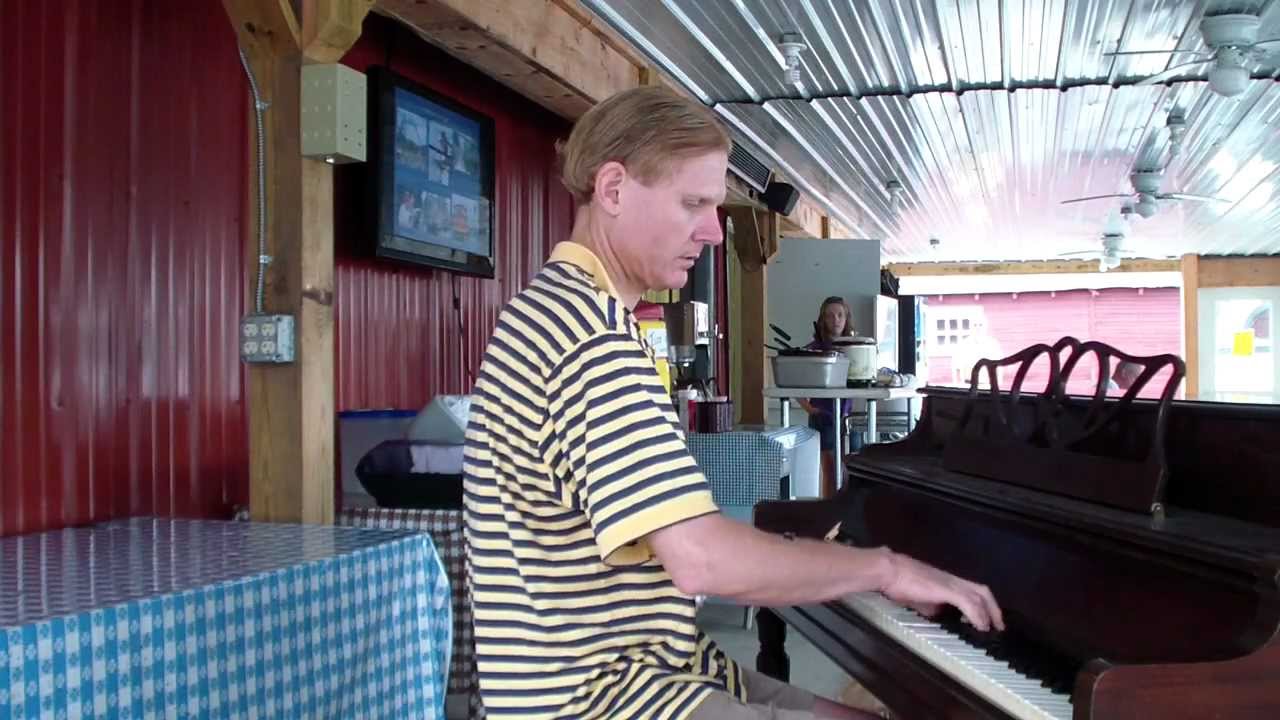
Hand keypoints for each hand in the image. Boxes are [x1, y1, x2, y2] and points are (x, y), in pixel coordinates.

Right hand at [880, 551, 1004, 631]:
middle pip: (983, 591)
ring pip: (979, 596)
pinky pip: (969, 602)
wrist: (890, 571)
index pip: (974, 591)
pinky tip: (980, 626)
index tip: (988, 622)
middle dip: (993, 610)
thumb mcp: (921, 598)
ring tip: (992, 629)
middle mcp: (954, 580)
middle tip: (998, 627)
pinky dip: (977, 615)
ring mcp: (951, 583)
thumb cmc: (901, 582)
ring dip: (989, 614)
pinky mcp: (947, 589)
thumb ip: (934, 606)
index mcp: (948, 582)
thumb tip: (940, 615)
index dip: (984, 606)